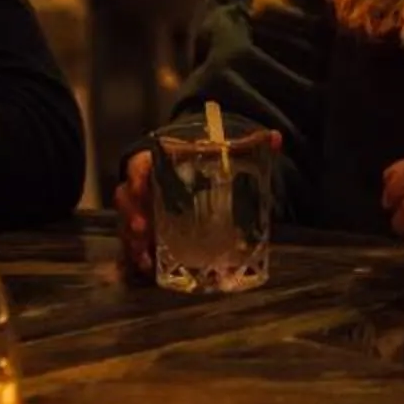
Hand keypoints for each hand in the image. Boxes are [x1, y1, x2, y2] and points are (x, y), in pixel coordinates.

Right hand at [114, 128, 283, 281]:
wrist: (188, 167)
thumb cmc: (199, 157)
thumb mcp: (218, 148)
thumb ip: (245, 143)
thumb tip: (277, 138)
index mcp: (155, 161)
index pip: (139, 164)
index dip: (137, 175)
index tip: (142, 187)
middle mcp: (143, 185)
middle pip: (127, 197)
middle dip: (131, 212)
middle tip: (143, 227)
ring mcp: (141, 208)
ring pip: (126, 221)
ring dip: (132, 238)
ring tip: (144, 256)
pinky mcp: (145, 228)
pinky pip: (134, 241)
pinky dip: (137, 253)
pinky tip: (147, 266)